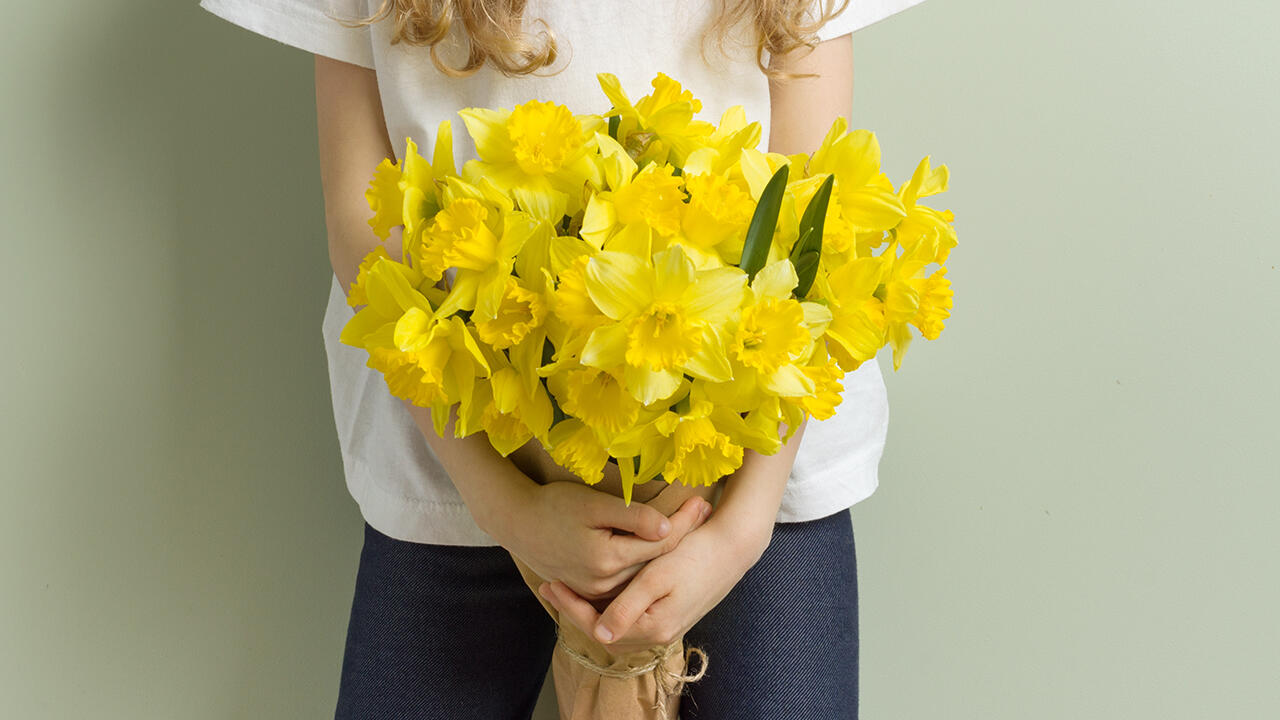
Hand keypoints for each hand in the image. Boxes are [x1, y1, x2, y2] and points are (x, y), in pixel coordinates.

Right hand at [495, 480, 713, 602]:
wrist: (517, 523)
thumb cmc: (553, 506)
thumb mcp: (592, 505)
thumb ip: (631, 517)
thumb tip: (666, 528)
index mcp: (607, 560)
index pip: (659, 545)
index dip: (683, 523)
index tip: (701, 503)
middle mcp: (605, 582)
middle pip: (655, 561)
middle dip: (681, 536)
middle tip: (703, 510)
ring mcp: (596, 589)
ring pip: (643, 572)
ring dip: (665, 551)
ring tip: (689, 526)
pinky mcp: (590, 589)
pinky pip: (626, 578)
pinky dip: (644, 563)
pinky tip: (659, 547)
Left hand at [538, 512, 770, 653]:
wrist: (732, 549)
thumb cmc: (695, 556)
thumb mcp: (657, 576)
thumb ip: (627, 606)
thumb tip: (599, 632)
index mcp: (652, 628)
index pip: (597, 626)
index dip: (570, 606)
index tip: (551, 584)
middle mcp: (657, 635)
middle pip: (604, 633)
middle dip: (575, 611)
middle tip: (552, 587)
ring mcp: (665, 627)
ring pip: (616, 628)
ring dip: (591, 611)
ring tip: (570, 589)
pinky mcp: (669, 616)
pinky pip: (630, 620)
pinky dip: (609, 609)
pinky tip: (600, 591)